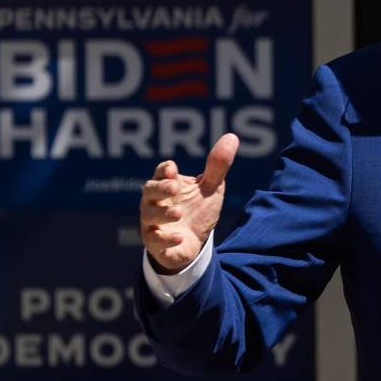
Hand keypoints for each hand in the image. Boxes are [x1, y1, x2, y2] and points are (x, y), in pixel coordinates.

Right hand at [139, 133, 238, 273]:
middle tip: (173, 187)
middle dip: (159, 188)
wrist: (194, 243)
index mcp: (168, 185)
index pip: (161, 173)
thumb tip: (231, 137)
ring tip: (178, 213)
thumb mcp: (210, 188)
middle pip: (149, 191)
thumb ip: (217, 166)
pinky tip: (179, 237)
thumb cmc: (198, 210)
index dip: (164, 170)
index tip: (172, 170)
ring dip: (162, 213)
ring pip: (148, 216)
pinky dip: (165, 239)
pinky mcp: (157, 244)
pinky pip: (155, 241)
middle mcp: (155, 202)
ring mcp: (153, 223)